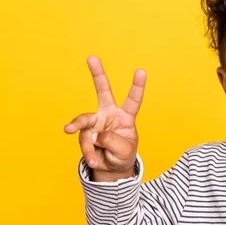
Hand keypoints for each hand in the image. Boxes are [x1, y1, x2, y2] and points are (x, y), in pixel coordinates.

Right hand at [64, 56, 146, 177]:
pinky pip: (83, 140)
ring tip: (86, 148)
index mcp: (126, 117)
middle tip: (91, 57)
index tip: (141, 71)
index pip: (133, 100)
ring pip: (85, 122)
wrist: (110, 167)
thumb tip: (94, 135)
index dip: (137, 86)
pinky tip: (94, 160)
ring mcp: (95, 122)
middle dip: (97, 74)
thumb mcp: (124, 151)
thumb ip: (112, 141)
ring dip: (85, 137)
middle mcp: (109, 114)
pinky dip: (88, 152)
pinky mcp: (85, 132)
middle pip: (103, 91)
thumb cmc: (122, 155)